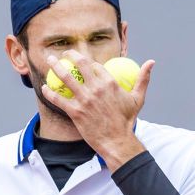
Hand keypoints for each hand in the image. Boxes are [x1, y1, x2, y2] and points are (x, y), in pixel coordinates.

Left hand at [42, 51, 154, 170]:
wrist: (117, 141)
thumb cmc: (127, 120)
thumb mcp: (137, 98)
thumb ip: (143, 79)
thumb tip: (151, 62)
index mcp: (110, 82)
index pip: (94, 65)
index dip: (86, 61)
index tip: (80, 61)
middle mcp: (96, 88)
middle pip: (79, 65)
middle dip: (69, 55)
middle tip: (63, 54)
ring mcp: (85, 100)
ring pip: (66, 78)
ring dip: (55, 67)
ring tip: (49, 61)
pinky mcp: (76, 112)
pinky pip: (58, 99)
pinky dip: (49, 92)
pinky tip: (44, 88)